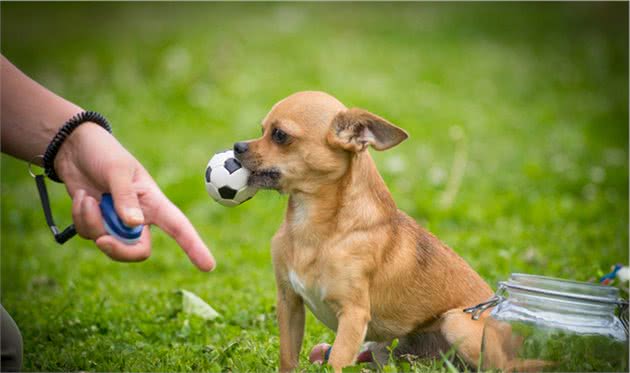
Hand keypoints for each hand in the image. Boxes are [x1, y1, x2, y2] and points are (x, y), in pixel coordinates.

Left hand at [55, 122, 214, 270]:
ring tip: (87, 197)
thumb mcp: (117, 170)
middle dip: (118, 249)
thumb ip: (125, 198)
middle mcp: (139, 216)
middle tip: (101, 240)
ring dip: (92, 222)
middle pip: (138, 251)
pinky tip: (81, 197)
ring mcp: (117, 222)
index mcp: (153, 202)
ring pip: (108, 243)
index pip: (179, 227)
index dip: (194, 247)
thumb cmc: (104, 152)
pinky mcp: (98, 223)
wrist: (74, 147)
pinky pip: (89, 234)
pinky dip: (81, 217)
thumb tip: (134, 225)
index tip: (208, 266)